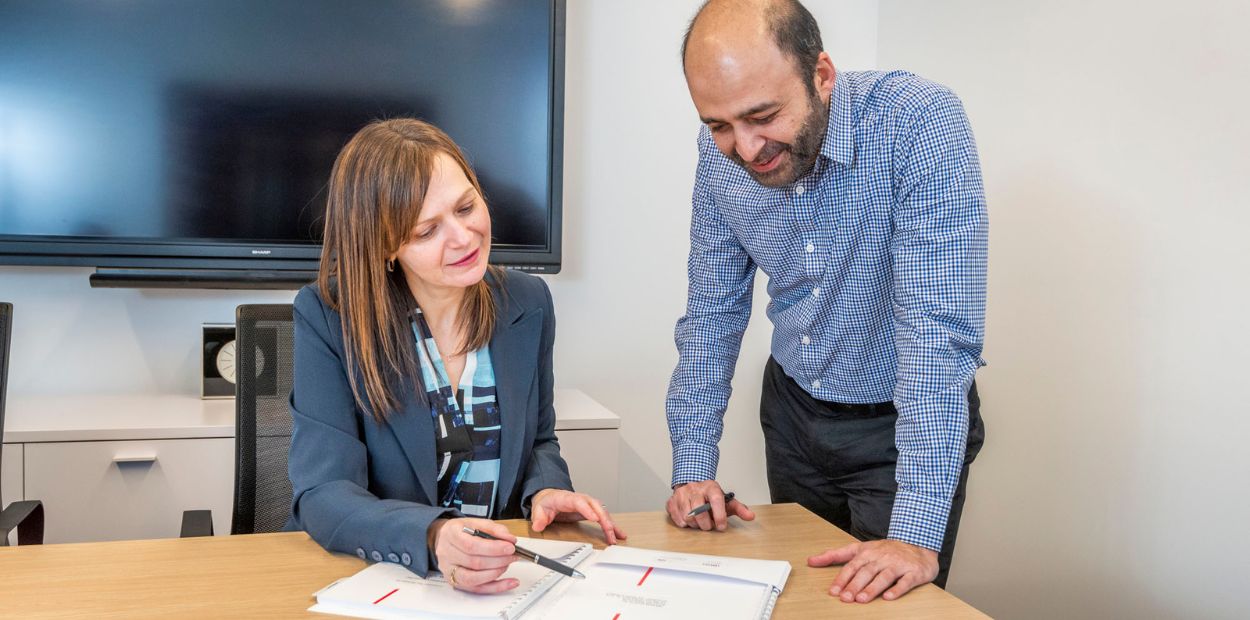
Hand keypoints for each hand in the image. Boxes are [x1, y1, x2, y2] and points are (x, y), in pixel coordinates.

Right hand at [430, 517, 519, 593]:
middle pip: (474, 563)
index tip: (509, 547)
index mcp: (451, 535)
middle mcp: (447, 554)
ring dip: (496, 573)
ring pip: (474, 579)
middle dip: (498, 560)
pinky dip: (496, 587)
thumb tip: (509, 539)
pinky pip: (477, 589)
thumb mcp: (475, 522)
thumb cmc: (460, 530)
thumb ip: (494, 529)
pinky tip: (508, 583)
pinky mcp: (456, 582)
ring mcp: (449, 570)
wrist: (444, 538)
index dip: (493, 548)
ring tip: (507, 564)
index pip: (472, 545)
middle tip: (512, 555)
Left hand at [530, 488, 626, 544]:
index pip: (580, 502)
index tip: (595, 518)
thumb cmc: (547, 502)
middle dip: (604, 520)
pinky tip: (619, 534)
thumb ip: (538, 518)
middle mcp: (582, 500)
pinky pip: (604, 517)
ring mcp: (588, 505)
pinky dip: (612, 525)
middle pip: (596, 507)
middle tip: (610, 533)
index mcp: (568, 498)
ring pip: (603, 513)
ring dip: (611, 524)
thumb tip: (538, 526)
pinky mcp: (592, 511)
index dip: (588, 510)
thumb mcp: (539, 509)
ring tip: (618, 537)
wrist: (551, 497)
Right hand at [664, 480, 754, 530]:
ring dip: (694, 524)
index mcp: (711, 487)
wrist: (693, 485)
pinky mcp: (671, 500)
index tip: (722, 526)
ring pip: (687, 516)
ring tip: (699, 522)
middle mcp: (695, 489)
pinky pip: (676, 517)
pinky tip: (688, 520)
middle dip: (705, 524)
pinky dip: (682, 523)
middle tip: (708, 526)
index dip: (719, 515)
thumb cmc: (710, 496)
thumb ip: (739, 509)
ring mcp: (682, 494)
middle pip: (698, 511)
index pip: (716, 500)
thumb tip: (751, 516)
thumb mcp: (726, 500)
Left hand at [808, 539, 938, 602]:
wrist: (918, 546)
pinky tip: (889, 598)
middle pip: (866, 572)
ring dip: (872, 588)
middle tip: (845, 598)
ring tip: (861, 599)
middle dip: (855, 585)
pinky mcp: (913, 573)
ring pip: (884, 577)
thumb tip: (811, 560)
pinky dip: (897, 589)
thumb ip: (835, 555)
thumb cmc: (885, 550)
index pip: (852, 566)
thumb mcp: (859, 548)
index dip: (842, 578)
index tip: (833, 591)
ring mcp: (898, 565)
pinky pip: (905, 582)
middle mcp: (881, 558)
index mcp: (867, 552)